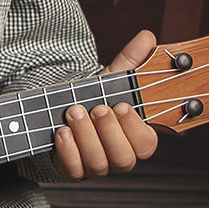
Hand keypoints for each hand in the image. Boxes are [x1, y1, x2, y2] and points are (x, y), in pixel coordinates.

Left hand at [52, 30, 159, 179]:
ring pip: (99, 164)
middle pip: (124, 158)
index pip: (146, 145)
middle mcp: (117, 156)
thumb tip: (147, 36)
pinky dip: (68, 151)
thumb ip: (130, 60)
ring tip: (73, 113)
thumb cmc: (93, 98)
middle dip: (109, 132)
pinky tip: (61, 132)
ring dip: (86, 136)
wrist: (60, 112)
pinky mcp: (72, 170)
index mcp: (133, 138)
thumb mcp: (110, 79)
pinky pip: (74, 170)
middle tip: (95, 109)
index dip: (134, 128)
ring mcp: (95, 167)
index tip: (121, 105)